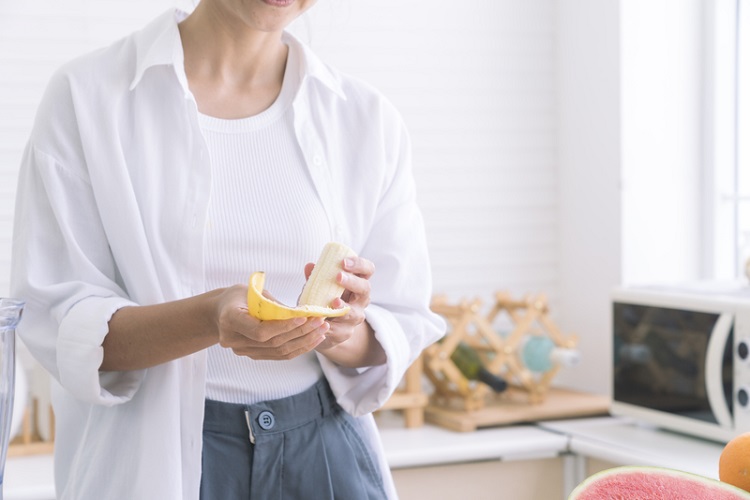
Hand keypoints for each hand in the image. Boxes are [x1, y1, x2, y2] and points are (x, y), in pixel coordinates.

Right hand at [214, 285, 328, 359]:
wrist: (221, 311)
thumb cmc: (238, 296)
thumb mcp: (252, 291)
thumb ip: (272, 305)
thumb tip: (301, 313)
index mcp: (230, 320)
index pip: (260, 331)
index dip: (283, 327)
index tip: (303, 317)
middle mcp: (234, 340)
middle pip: (274, 342)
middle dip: (301, 332)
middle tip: (321, 322)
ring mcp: (243, 351)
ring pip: (279, 351)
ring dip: (304, 342)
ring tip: (322, 331)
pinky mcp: (253, 355)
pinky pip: (279, 355)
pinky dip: (298, 348)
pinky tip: (313, 339)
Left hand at [304, 256, 375, 354]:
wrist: (324, 327)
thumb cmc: (324, 300)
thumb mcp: (320, 287)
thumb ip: (316, 278)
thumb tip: (309, 266)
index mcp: (358, 283)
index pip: (367, 270)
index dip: (359, 264)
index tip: (344, 262)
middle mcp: (361, 299)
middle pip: (365, 288)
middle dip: (352, 282)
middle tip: (338, 276)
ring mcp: (355, 317)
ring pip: (354, 312)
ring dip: (344, 306)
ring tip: (334, 302)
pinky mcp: (345, 332)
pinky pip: (340, 329)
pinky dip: (330, 325)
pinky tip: (322, 321)